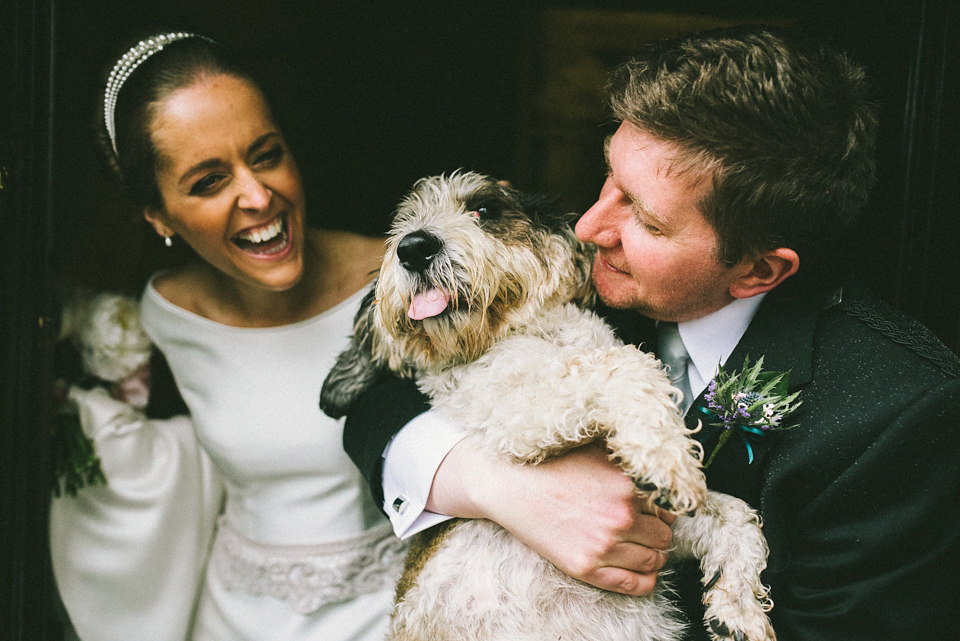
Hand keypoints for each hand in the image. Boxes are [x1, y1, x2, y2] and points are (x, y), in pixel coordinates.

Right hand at [428, 439, 674, 595]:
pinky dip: (646, 581)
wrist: (512, 484)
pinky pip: (634, 584)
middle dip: (660, 533)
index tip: (656, 512)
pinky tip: (644, 574)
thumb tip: (662, 468)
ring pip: (653, 559)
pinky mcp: (587, 566)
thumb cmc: (553, 464)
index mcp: (629, 485)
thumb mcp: (599, 452)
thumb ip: (631, 462)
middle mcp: (622, 516)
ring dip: (655, 556)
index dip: (664, 510)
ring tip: (646, 550)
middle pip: (665, 535)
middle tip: (650, 531)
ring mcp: (605, 544)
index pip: (670, 507)